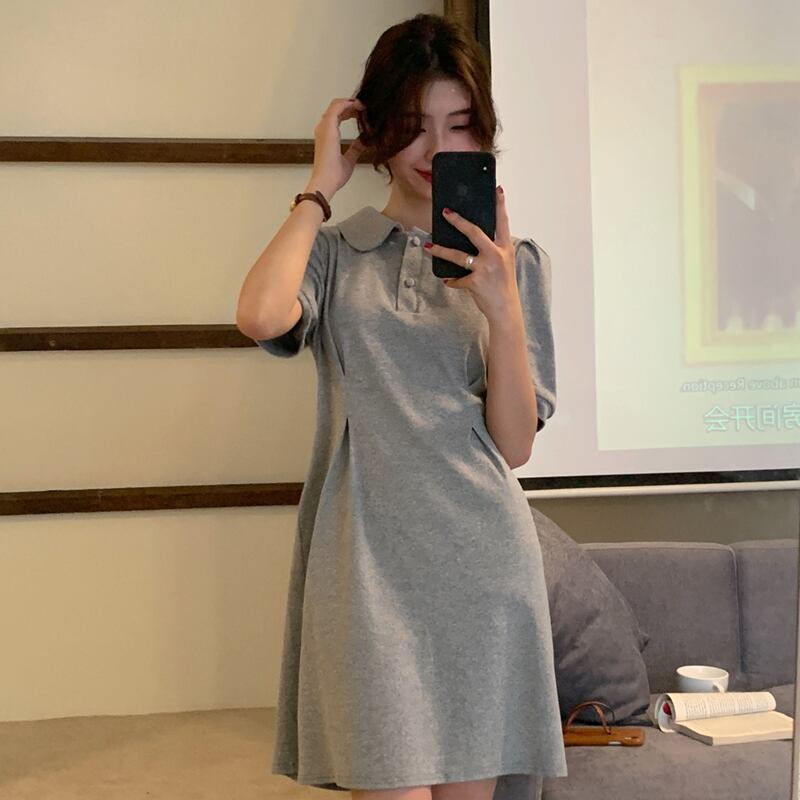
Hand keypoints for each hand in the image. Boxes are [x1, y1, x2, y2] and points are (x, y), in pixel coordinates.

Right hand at [308, 97, 367, 196]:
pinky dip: (350, 104)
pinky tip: (361, 107)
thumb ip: (355, 149)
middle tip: (366, 107)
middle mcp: (323, 128)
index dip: (350, 112)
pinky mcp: (328, 127)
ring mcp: (324, 127)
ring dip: (352, 103)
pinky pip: (338, 107)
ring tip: (365, 105)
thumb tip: (364, 141)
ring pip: (337, 105)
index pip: (337, 116)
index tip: (363, 113)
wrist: (326, 182)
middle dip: (352, 105)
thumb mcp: (349, 159)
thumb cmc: (334, 175)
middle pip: (337, 108)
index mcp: (326, 136)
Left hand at [424, 186, 519, 323]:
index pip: (502, 222)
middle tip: (446, 212)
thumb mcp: (504, 264)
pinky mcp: (475, 281)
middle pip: (475, 232)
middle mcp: (496, 255)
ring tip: (430, 246)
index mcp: (505, 248)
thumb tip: (475, 240)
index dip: (500, 205)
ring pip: (458, 255)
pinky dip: (452, 280)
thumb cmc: (504, 286)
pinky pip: (457, 278)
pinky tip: (448, 280)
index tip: (497, 190)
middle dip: (458, 221)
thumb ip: (493, 250)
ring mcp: (485, 268)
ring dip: (442, 250)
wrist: (506, 310)